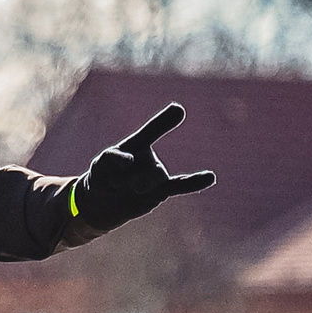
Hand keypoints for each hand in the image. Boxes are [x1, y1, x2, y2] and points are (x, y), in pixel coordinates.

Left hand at [74, 104, 216, 230]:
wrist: (102, 202)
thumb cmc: (102, 176)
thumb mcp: (101, 165)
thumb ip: (114, 160)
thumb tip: (131, 162)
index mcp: (137, 144)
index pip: (149, 133)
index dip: (162, 123)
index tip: (178, 110)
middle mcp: (149, 158)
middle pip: (146, 165)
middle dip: (125, 177)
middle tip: (113, 183)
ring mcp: (156, 175)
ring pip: (155, 179)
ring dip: (138, 186)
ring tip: (129, 189)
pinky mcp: (160, 192)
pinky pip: (179, 186)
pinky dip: (193, 183)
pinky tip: (210, 177)